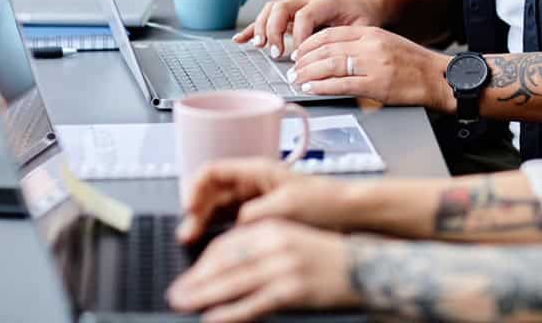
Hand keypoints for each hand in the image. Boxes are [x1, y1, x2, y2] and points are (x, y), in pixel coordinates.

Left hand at [167, 220, 357, 322]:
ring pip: (232, 282)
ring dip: (202, 294)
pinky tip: (212, 319)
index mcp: (274, 227)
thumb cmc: (328, 257)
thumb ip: (262, 247)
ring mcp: (283, 267)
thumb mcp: (293, 239)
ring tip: (183, 304)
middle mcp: (276, 244)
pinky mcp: (291, 291)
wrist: (366, 267)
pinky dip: (228, 313)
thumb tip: (225, 266)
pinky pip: (252, 304)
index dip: (203, 260)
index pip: (228, 242)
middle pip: (224, 261)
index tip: (189, 273)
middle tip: (175, 292)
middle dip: (196, 278)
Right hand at [179, 158, 357, 241]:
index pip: (213, 170)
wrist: (349, 213)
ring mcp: (255, 198)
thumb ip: (255, 214)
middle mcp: (253, 181)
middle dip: (195, 210)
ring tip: (193, 240)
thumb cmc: (325, 202)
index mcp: (257, 170)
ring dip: (203, 221)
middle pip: (211, 191)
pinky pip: (230, 220)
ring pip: (218, 207)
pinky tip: (213, 242)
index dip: (194, 187)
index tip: (188, 208)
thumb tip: (232, 225)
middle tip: (187, 233)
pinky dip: (217, 229)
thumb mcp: (286, 207)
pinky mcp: (260, 215)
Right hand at [232, 0, 380, 59]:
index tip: (300, 56)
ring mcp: (298, 6)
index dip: (300, 37)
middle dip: (274, 30)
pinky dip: (254, 28)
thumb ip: (345, 41)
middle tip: (277, 52)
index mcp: (326, 1)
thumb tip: (330, 59)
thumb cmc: (363, 18)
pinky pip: (268, 18)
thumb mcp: (362, 29)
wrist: (365, 5)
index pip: (304, 15)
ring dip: (262, 28)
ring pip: (271, 10)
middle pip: (281, 7)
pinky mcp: (291, 15)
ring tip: (261, 46)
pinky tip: (242, 39)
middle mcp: (308, 0)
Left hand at [288, 26, 454, 110]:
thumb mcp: (387, 44)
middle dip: (304, 59)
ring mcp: (373, 65)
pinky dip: (322, 86)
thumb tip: (333, 54)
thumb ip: (362, 46)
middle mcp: (370, 46)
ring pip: (330, 65)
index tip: (299, 52)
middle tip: (293, 68)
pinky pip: (341, 84)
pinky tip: (311, 88)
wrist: (439, 78)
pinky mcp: (377, 85)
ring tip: (297, 79)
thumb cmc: (414, 64)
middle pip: (326, 48)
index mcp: (372, 33)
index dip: (309, 43)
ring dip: (308, 73)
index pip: (331, 34)